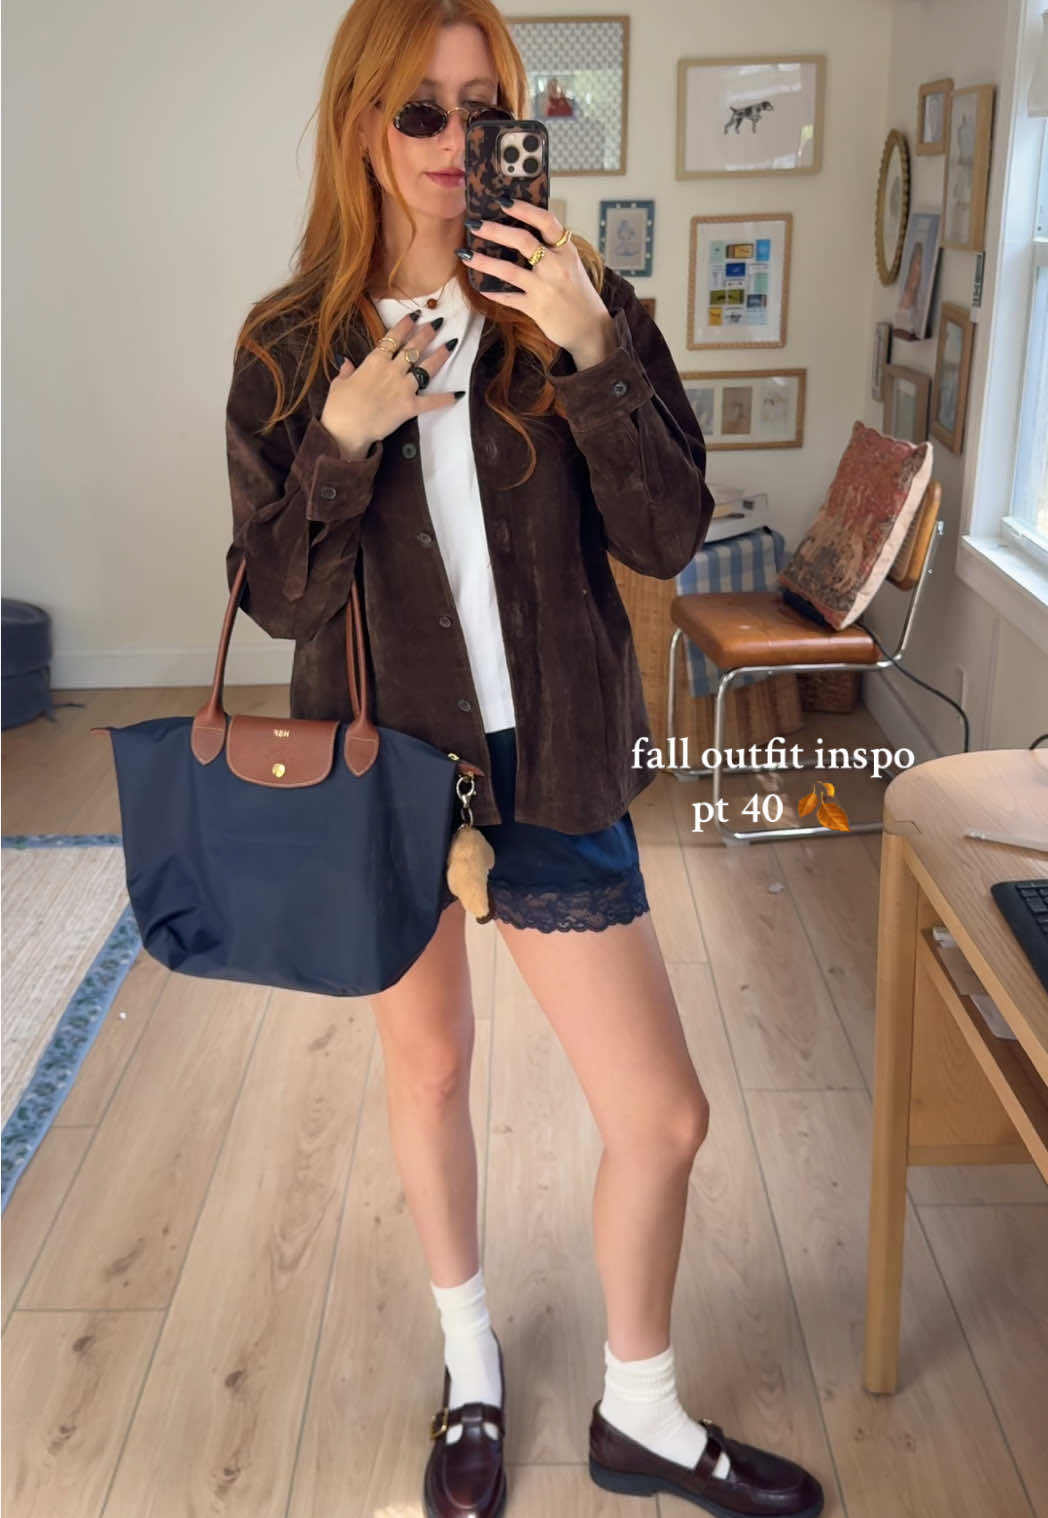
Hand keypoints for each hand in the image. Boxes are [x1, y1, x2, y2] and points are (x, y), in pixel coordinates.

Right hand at [320, 310, 460, 456]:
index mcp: (374, 362)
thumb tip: (346, 362)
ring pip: (426, 368)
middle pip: (413, 348)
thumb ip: (347, 371)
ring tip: (451, 344)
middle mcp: (392, 371)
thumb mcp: (339, 384)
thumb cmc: (339, 407)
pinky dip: (445, 399)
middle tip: (438, 323)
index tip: (415, 315)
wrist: (346, 431)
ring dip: (440, 355)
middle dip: (427, 333)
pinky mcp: (409, 408)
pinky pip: (431, 402)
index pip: (393, 338)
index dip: (405, 325)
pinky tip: (459, 394)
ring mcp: (403, 388)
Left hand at [458, 200, 613, 360]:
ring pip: (509, 270)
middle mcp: (556, 266)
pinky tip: (479, 286)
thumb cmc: (578, 293)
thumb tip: (521, 229)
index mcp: (566, 250)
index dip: (524, 209)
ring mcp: (545, 288)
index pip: (546, 221)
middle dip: (494, 230)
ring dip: (483, 261)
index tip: (503, 201)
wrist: (590, 328)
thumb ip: (551, 248)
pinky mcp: (536, 308)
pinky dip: (492, 292)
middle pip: (522, 240)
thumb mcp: (571, 264)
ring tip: (465, 254)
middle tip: (474, 224)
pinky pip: (508, 298)